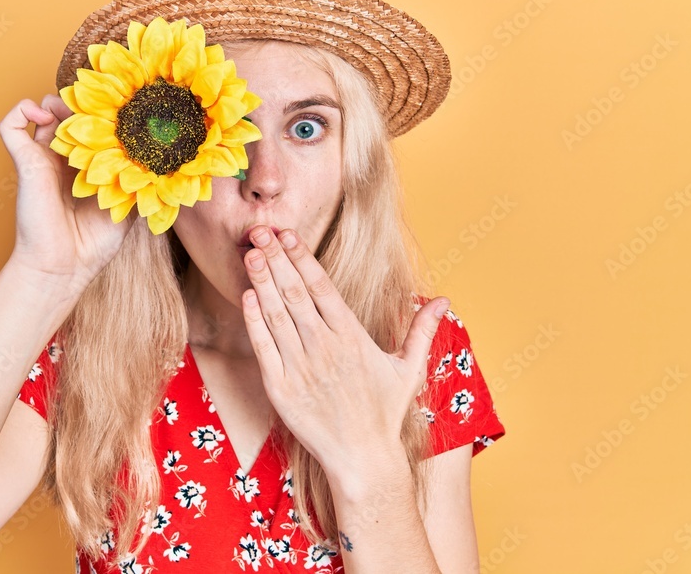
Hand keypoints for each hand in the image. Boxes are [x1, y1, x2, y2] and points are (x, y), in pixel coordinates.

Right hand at [0, 96, 133, 291]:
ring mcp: (41, 158)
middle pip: (66, 113)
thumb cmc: (94, 243)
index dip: (100, 115)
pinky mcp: (24, 162)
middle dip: (81, 105)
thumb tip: (159, 156)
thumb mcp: (129, 205)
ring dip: (54, 102)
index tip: (118, 109)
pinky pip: (9, 125)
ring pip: (39, 111)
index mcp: (86, 167)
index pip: (90, 128)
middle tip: (98, 109)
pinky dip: (20, 110)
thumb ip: (139, 179)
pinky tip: (42, 117)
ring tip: (72, 113)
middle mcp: (62, 159)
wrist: (66, 266)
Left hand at [239, 226, 447, 476]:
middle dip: (275, 259)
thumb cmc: (383, 413)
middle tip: (260, 231)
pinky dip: (254, 322)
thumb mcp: (408, 369)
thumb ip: (421, 330)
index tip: (288, 235)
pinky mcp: (281, 389)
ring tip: (251, 253)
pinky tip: (247, 297)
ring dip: (262, 282)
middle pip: (295, 294)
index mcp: (352, 337)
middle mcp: (325, 347)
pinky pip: (264, 348)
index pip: (322, 287)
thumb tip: (444, 300)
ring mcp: (301, 367)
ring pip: (276, 315)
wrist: (362, 459)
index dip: (302, 258)